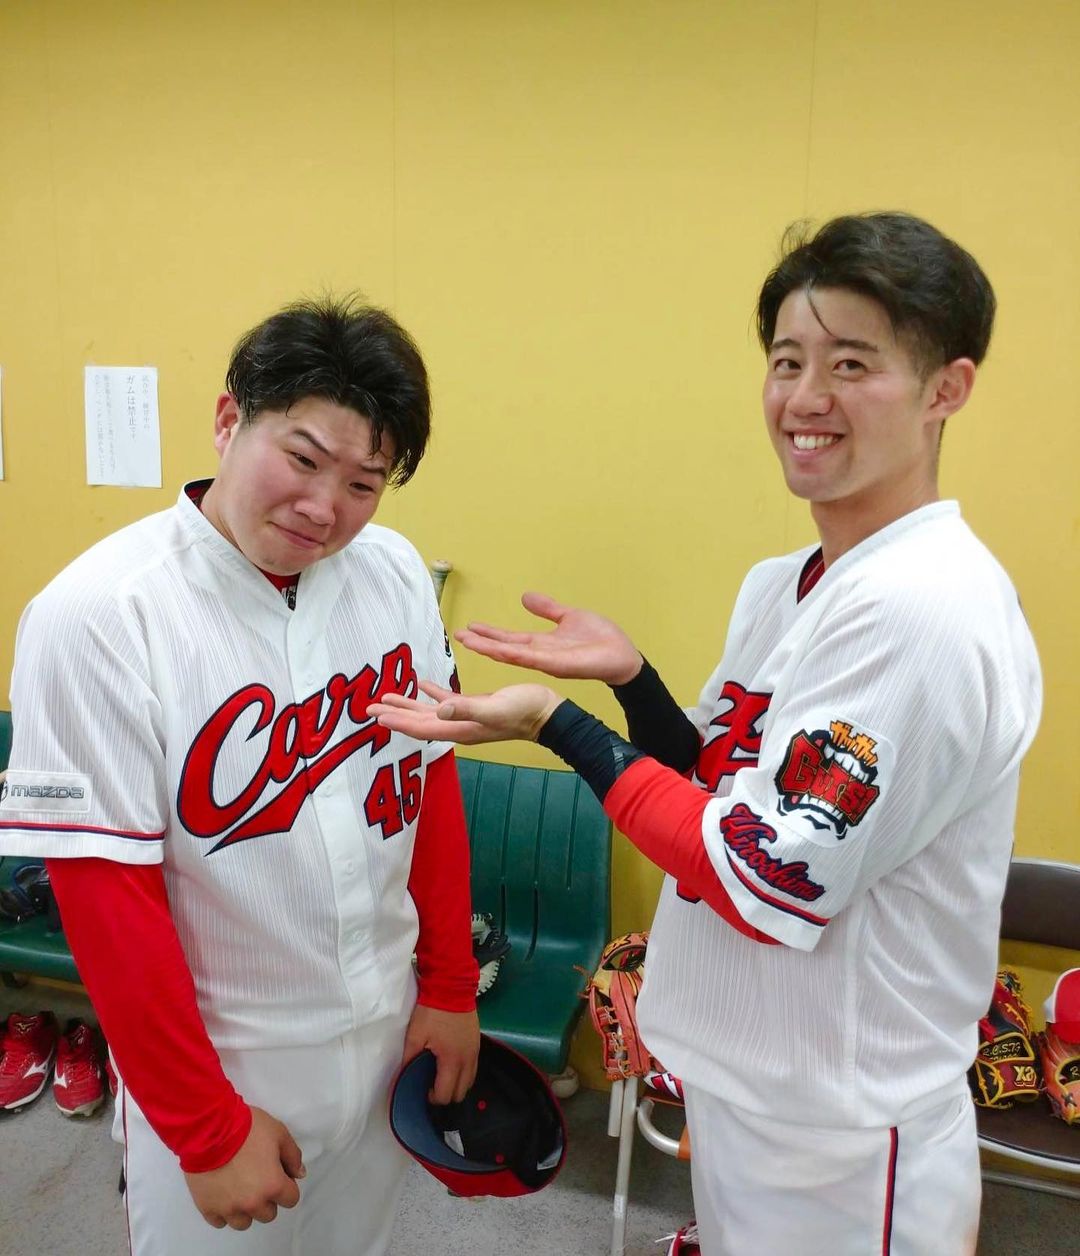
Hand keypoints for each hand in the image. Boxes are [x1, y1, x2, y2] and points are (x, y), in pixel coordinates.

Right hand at [183, 1106, 304, 1230]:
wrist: (210, 1128)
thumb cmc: (248, 1128)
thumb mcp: (279, 1133)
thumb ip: (293, 1156)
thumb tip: (299, 1174)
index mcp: (273, 1186)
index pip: (291, 1199)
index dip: (287, 1185)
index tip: (278, 1173)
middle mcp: (252, 1203)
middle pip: (268, 1214)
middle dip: (267, 1198)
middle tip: (258, 1178)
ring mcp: (229, 1208)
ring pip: (244, 1222)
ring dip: (246, 1209)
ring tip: (239, 1188)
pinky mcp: (207, 1208)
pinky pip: (220, 1221)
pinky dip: (224, 1211)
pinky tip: (223, 1193)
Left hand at [369, 681, 563, 745]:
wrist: (547, 713)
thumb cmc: (524, 711)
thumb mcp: (494, 708)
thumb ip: (466, 708)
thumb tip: (438, 709)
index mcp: (459, 728)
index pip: (420, 728)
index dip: (398, 722)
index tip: (376, 716)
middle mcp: (458, 726)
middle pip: (418, 722)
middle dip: (394, 715)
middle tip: (369, 710)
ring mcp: (465, 718)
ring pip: (428, 713)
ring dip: (407, 705)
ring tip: (386, 698)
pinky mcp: (474, 707)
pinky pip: (446, 701)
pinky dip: (431, 694)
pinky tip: (421, 685)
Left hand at [401, 1005, 480, 1103]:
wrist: (452, 986)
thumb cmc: (432, 1012)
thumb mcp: (415, 1035)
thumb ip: (408, 1059)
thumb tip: (400, 1079)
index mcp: (451, 1060)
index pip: (445, 1094)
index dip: (432, 1097)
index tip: (423, 1089)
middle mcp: (468, 1060)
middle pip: (461, 1093)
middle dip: (446, 1094)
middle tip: (432, 1083)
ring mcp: (475, 1051)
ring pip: (470, 1082)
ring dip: (457, 1084)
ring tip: (442, 1075)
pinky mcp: (478, 1043)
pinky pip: (473, 1068)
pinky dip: (463, 1073)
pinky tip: (451, 1063)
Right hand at [457, 592, 641, 684]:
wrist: (622, 655)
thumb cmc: (601, 639)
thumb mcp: (568, 616)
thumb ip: (547, 609)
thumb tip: (525, 597)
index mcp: (541, 644)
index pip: (509, 639)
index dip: (489, 634)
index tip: (470, 627)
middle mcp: (539, 654)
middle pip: (503, 648)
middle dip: (481, 642)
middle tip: (457, 635)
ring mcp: (546, 661)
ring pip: (510, 654)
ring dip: (488, 647)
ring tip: (467, 640)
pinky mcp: (556, 664)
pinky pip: (530, 658)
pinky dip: (511, 653)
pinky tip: (496, 649)